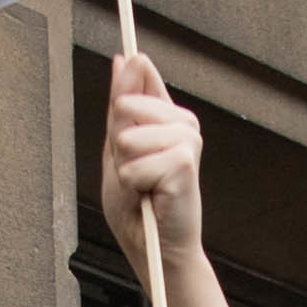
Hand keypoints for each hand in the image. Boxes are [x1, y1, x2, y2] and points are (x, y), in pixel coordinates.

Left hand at [96, 51, 206, 277]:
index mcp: (167, 115)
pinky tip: (151, 196)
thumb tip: (125, 59)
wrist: (156, 248)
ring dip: (126, 170)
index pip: (137, 77)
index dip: (122, 98)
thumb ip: (122, 105)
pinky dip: (134, 186)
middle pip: (124, 108)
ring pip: (128, 139)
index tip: (124, 124)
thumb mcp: (119, 150)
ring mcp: (187, 141)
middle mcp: (183, 122)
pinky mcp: (185, 163)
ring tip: (143, 186)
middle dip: (118, 146)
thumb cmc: (138, 205)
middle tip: (134, 173)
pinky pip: (134, 166)